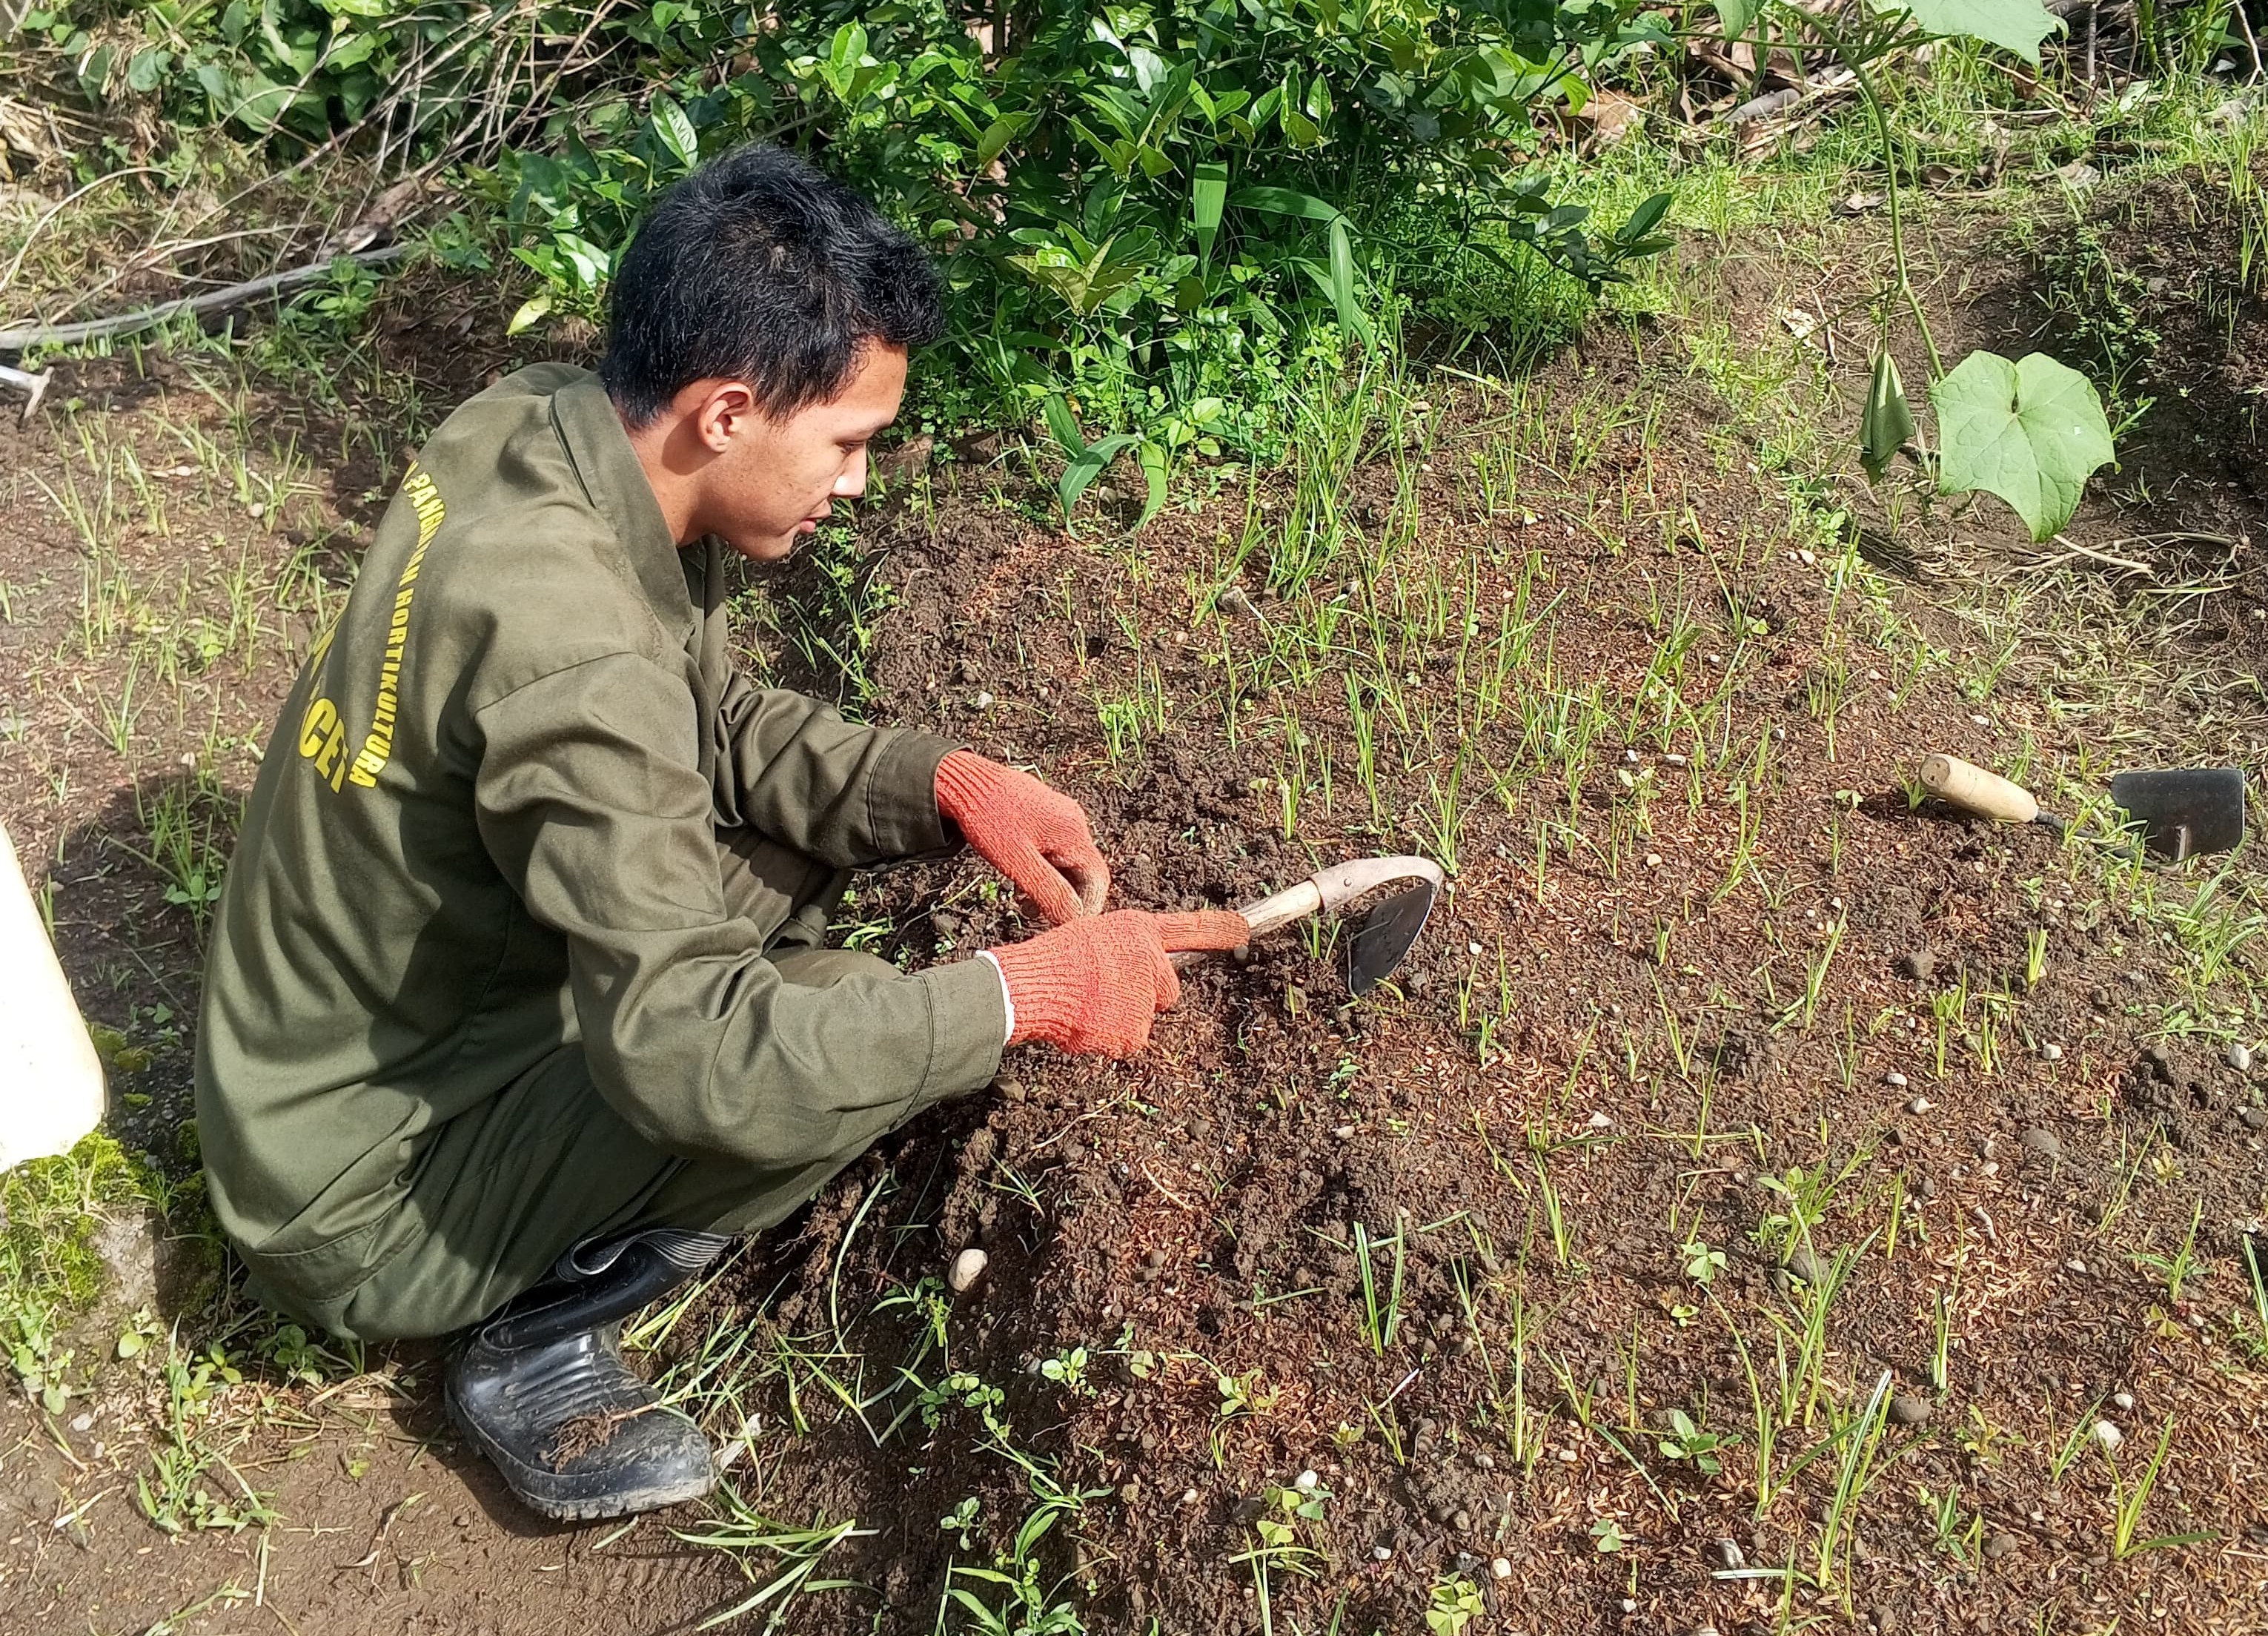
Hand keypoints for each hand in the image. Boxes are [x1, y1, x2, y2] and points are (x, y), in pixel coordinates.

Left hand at [936, 751, 1107, 925]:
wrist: (964, 780)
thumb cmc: (986, 818)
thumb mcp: (1017, 862)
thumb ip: (1048, 892)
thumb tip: (1073, 919)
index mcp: (1073, 833)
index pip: (1097, 879)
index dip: (1086, 907)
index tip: (1063, 926)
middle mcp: (1074, 821)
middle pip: (1084, 871)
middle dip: (1066, 897)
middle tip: (1036, 915)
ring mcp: (1062, 816)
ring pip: (1068, 861)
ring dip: (1053, 885)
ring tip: (1023, 900)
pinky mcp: (1047, 814)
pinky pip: (1056, 848)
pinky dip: (1044, 868)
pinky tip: (1022, 877)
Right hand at [987, 909, 1248, 1057]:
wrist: (1032, 986)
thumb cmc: (1053, 960)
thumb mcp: (1094, 937)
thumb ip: (1126, 953)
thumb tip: (1140, 975)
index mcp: (1138, 931)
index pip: (1190, 929)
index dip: (1220, 931)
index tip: (1244, 932)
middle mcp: (1150, 961)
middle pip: (1168, 992)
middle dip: (1146, 998)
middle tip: (1106, 992)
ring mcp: (1145, 997)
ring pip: (1143, 1020)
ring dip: (1121, 1019)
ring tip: (1086, 1005)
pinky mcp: (1135, 1030)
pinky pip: (1128, 1042)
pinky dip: (1109, 1039)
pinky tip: (1085, 1022)